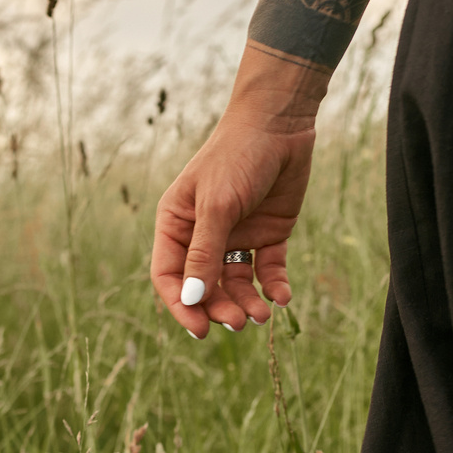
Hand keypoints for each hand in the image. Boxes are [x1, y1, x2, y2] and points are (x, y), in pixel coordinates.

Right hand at [151, 102, 315, 337]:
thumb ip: (204, 253)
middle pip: (204, 287)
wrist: (280, 123)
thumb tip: (192, 299)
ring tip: (261, 315)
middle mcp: (202, 237)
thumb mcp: (216, 206)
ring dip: (246, 302)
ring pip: (236, 283)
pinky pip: (267, 269)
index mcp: (176, 227)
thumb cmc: (236, 157)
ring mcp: (236, 237)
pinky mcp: (267, 235)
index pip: (170, 277)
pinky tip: (281, 297)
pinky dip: (273, 285)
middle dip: (219, 308)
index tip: (200, 329)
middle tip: (239, 322)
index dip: (182, 305)